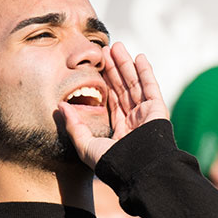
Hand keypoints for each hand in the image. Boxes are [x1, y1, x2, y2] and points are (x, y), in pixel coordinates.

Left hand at [58, 42, 166, 169]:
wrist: (137, 170)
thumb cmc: (112, 163)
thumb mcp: (86, 145)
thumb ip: (74, 126)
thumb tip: (60, 106)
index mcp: (119, 128)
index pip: (111, 99)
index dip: (104, 81)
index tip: (97, 65)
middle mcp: (133, 119)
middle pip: (123, 87)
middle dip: (115, 68)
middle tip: (106, 49)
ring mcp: (146, 114)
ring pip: (135, 83)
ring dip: (127, 65)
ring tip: (118, 47)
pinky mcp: (157, 110)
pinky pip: (151, 87)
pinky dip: (146, 72)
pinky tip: (139, 57)